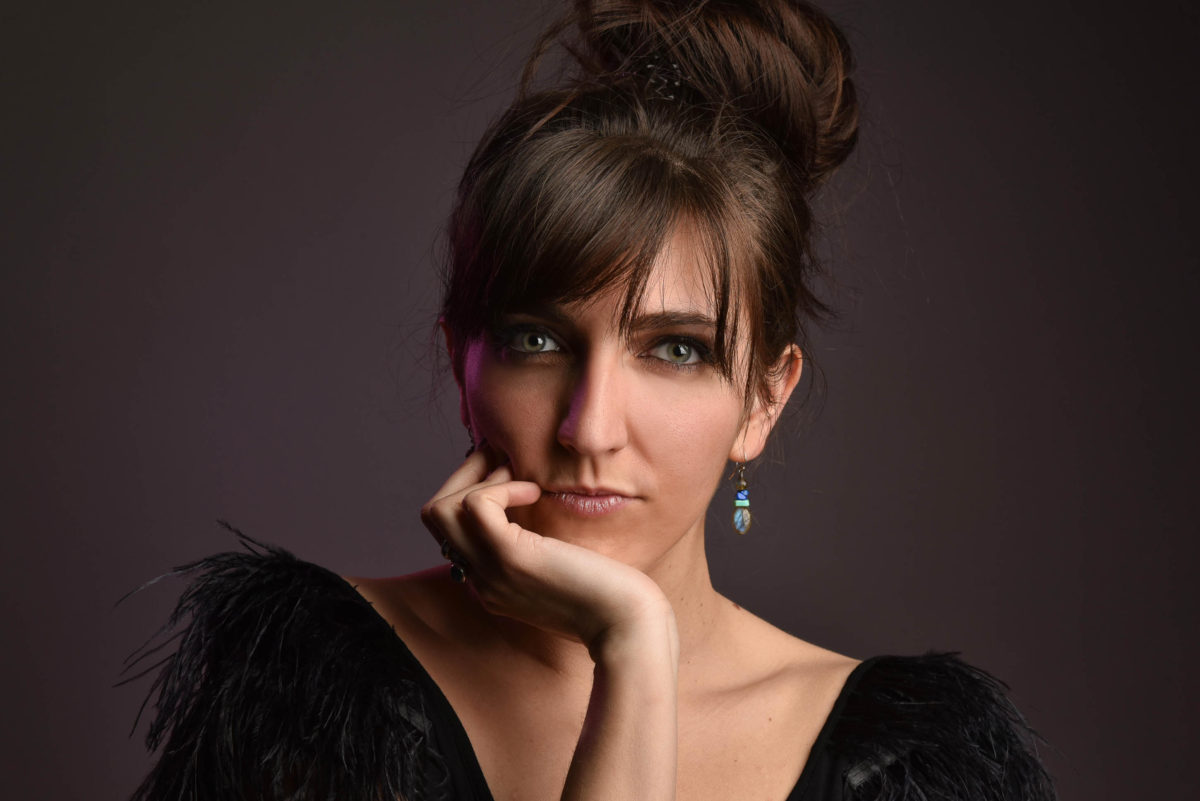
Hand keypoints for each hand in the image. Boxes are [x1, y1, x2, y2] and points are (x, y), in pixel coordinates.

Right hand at [419, 446, 673, 654]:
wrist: (627, 627)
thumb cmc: (611, 598)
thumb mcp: (563, 570)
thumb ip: (541, 549)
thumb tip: (536, 504)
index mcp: (491, 584)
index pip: (450, 531)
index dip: (469, 492)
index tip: (502, 472)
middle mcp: (481, 581)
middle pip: (435, 516)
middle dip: (463, 476)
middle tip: (501, 461)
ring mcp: (490, 572)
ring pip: (441, 510)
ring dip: (476, 476)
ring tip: (516, 472)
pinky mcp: (512, 558)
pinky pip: (476, 505)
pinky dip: (500, 487)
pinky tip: (534, 490)